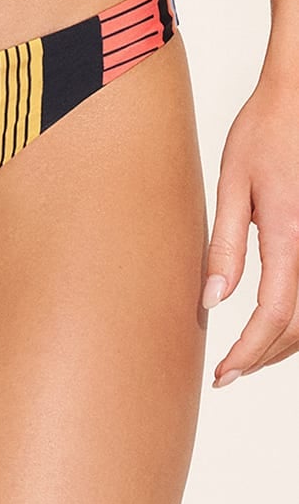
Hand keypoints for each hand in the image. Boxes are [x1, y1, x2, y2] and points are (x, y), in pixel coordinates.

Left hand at [203, 68, 298, 386]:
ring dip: (285, 342)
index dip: (249, 351)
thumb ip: (226, 246)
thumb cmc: (265, 129)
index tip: (223, 374)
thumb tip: (211, 301)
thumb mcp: (233, 184)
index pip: (275, 314)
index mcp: (291, 233)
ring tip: (247, 355)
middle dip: (264, 355)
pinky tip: (275, 324)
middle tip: (227, 372)